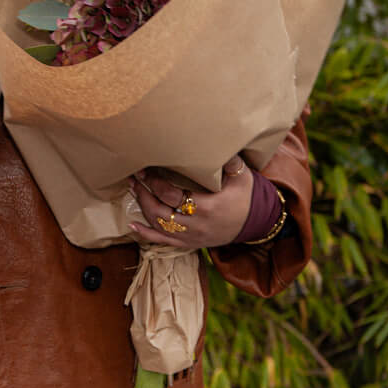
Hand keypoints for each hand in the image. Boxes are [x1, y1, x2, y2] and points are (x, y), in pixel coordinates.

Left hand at [128, 157, 252, 249]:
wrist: (255, 223)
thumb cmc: (246, 196)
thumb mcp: (242, 176)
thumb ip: (229, 161)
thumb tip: (218, 143)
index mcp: (206, 207)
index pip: (172, 195)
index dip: (155, 183)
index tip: (146, 170)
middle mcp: (196, 224)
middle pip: (160, 212)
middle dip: (144, 194)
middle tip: (135, 178)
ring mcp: (191, 236)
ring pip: (159, 226)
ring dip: (143, 208)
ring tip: (134, 190)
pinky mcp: (189, 243)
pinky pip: (164, 242)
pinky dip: (146, 234)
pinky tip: (133, 224)